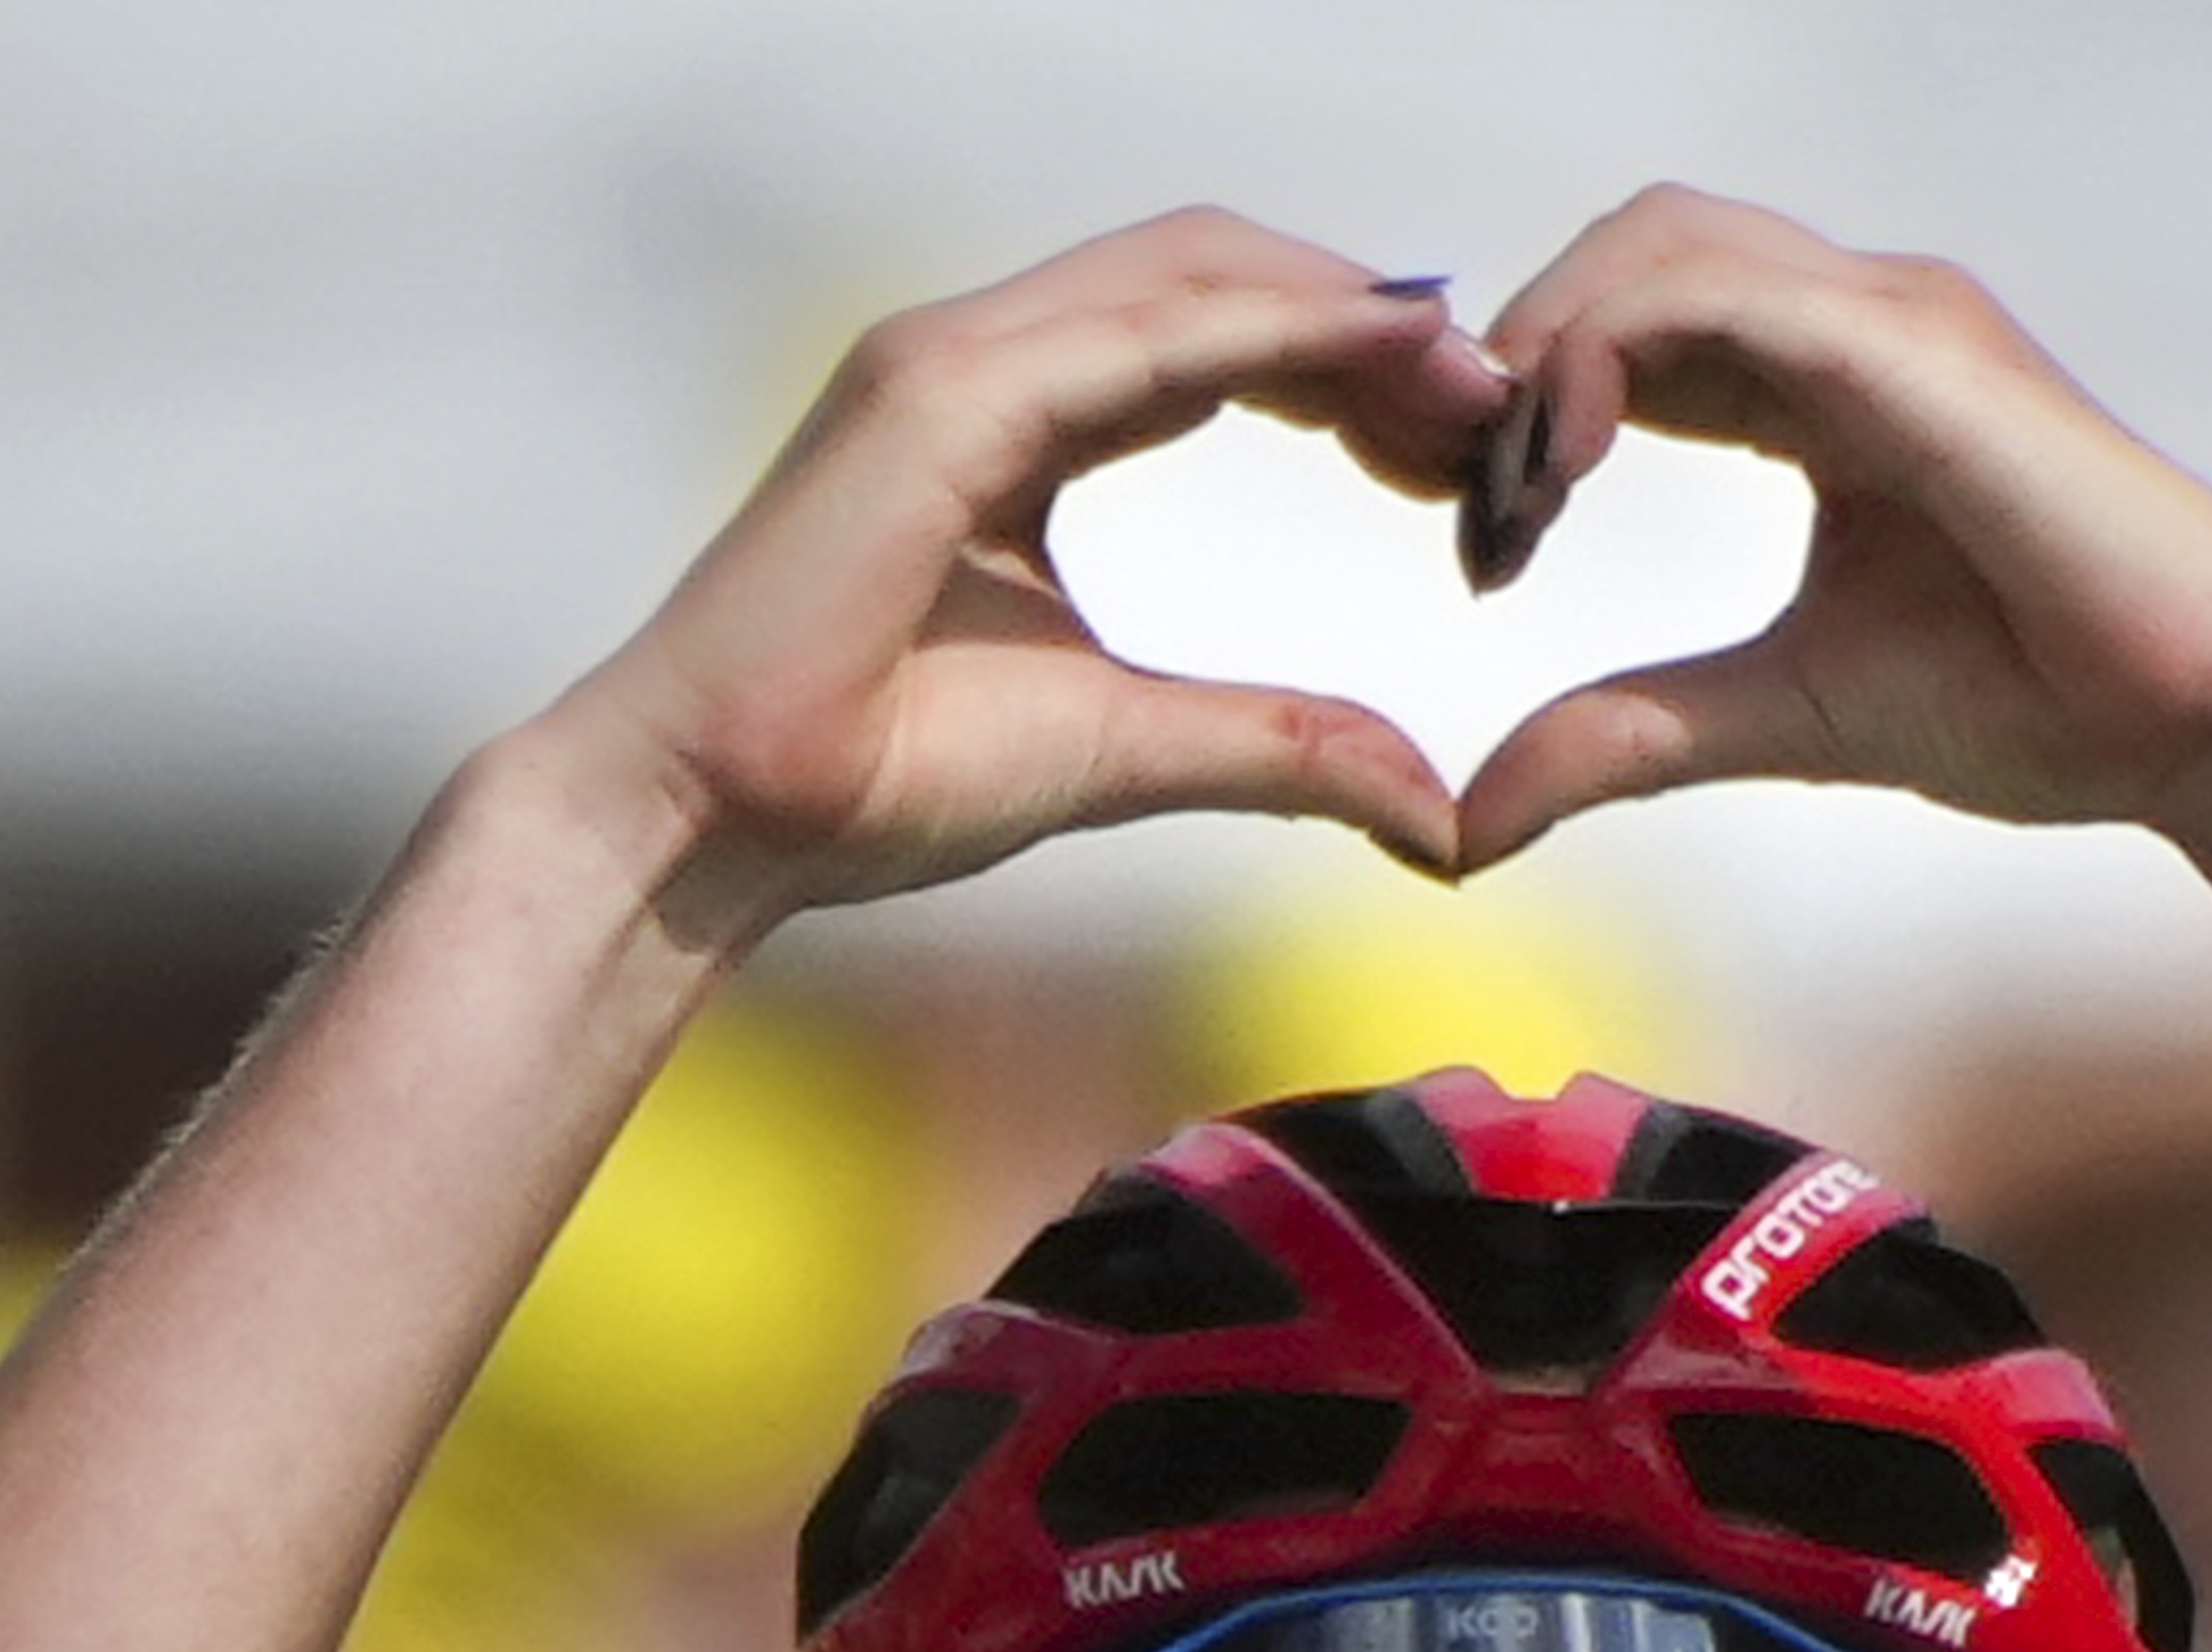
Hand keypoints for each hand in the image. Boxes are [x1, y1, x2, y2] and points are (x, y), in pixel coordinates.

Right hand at [554, 214, 1506, 941]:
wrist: (714, 820)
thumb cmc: (871, 784)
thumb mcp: (1129, 747)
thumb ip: (1275, 744)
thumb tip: (1427, 809)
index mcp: (1012, 422)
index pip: (1208, 339)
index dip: (1343, 361)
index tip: (1462, 430)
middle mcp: (980, 363)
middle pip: (1214, 275)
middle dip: (1364, 316)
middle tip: (1497, 393)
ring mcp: (950, 362)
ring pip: (1189, 273)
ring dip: (1342, 304)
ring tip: (1468, 365)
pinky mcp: (936, 398)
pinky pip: (1142, 332)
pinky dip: (1275, 324)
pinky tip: (1383, 344)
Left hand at [1453, 191, 2211, 882]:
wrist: (2211, 718)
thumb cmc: (2044, 703)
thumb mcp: (1776, 719)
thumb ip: (1628, 738)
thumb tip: (1471, 818)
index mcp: (1833, 387)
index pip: (1638, 327)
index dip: (1525, 407)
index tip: (1470, 535)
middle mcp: (1860, 322)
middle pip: (1631, 251)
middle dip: (1514, 354)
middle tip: (1458, 501)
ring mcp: (1893, 320)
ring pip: (1661, 243)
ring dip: (1548, 346)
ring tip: (1506, 494)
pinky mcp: (1914, 353)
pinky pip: (1720, 299)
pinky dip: (1611, 353)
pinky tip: (1561, 466)